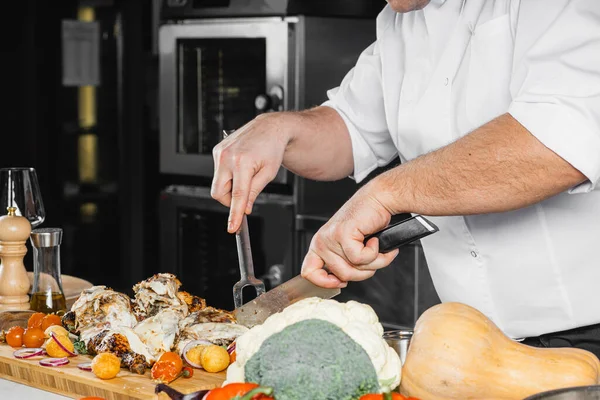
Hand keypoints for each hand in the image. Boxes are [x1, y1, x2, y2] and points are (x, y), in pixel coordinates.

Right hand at [211, 113, 290, 232]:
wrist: (269, 128)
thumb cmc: (272, 148)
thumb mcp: (268, 173)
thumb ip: (254, 192)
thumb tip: (245, 208)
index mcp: (242, 162)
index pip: (237, 196)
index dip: (234, 214)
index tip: (233, 226)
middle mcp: (227, 156)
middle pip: (218, 192)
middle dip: (230, 200)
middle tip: (245, 197)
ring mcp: (220, 152)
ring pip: (218, 183)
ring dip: (230, 187)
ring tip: (246, 175)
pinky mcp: (217, 150)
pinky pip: (218, 172)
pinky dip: (228, 176)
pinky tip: (241, 167)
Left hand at [300, 183, 399, 287]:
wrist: (379, 200)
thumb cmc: (368, 222)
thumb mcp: (350, 246)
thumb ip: (343, 263)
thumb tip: (342, 282)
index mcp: (320, 245)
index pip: (309, 272)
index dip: (325, 283)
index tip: (342, 283)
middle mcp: (322, 242)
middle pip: (342, 276)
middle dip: (364, 272)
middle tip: (373, 257)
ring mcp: (331, 238)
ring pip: (353, 270)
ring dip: (374, 262)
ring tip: (376, 247)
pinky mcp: (343, 234)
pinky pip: (361, 258)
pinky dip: (375, 252)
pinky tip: (374, 240)